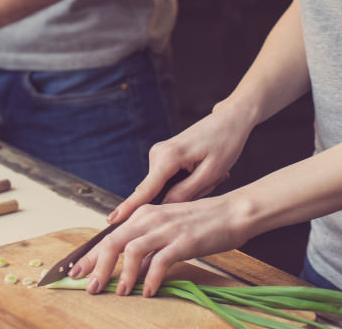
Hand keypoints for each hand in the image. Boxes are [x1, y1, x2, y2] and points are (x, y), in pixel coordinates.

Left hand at [72, 190, 253, 297]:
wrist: (232, 212)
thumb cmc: (201, 223)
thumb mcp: (168, 229)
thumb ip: (149, 246)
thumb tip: (132, 269)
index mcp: (144, 214)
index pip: (109, 235)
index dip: (90, 255)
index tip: (76, 272)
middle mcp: (151, 218)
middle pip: (113, 242)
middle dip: (97, 266)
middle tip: (90, 287)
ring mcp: (166, 229)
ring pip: (131, 250)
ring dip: (122, 275)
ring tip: (119, 293)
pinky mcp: (183, 241)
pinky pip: (159, 262)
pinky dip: (150, 279)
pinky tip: (148, 292)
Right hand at [105, 100, 254, 225]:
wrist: (230, 120)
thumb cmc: (225, 143)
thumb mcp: (211, 172)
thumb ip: (186, 193)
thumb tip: (164, 209)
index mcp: (168, 157)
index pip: (145, 190)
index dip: (129, 208)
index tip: (112, 220)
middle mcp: (158, 153)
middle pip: (161, 192)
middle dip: (187, 194)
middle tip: (216, 177)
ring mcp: (159, 154)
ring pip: (168, 188)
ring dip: (191, 187)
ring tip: (214, 172)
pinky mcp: (164, 156)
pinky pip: (171, 180)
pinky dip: (189, 181)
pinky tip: (206, 169)